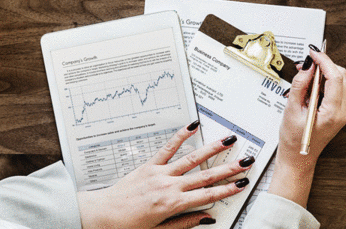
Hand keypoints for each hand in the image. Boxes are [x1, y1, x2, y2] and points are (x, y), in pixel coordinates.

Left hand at [78, 123, 252, 228]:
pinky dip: (180, 136)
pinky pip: (167, 149)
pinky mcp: (149, 166)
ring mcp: (159, 173)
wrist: (99, 216)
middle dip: (228, 168)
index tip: (241, 184)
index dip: (226, 190)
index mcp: (172, 204)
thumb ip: (184, 223)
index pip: (207, 196)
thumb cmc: (126, 227)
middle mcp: (168, 186)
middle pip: (205, 176)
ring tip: (228, 141)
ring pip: (191, 159)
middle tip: (246, 161)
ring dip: (212, 149)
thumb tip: (206, 217)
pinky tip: (192, 126)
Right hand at [266, 48, 345, 206]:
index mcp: (333, 112)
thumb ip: (300, 86)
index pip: (335, 77)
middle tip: (307, 62)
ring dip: (323, 73)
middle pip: (340, 76)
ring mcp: (342, 112)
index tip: (313, 53)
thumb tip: (307, 66)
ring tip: (305, 75)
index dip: (324, 61)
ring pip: (339, 81)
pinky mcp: (338, 111)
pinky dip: (323, 82)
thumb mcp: (292, 111)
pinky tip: (309, 86)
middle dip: (325, 65)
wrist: (298, 159)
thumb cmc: (294, 141)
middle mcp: (342, 112)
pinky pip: (335, 89)